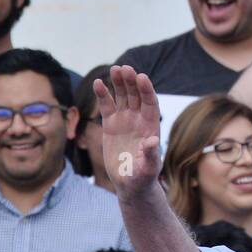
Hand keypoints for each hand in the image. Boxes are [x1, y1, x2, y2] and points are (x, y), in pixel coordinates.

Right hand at [94, 66, 162, 200]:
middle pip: (136, 96)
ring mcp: (125, 120)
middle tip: (125, 68)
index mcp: (151, 126)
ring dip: (119, 83)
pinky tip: (98, 83)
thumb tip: (152, 141)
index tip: (141, 77)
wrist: (130, 183)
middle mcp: (139, 120)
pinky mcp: (111, 125)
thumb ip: (151, 154)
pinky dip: (103, 95)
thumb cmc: (143, 177)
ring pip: (123, 97)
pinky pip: (107, 106)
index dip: (146, 90)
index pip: (150, 103)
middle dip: (131, 82)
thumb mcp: (148, 168)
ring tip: (115, 68)